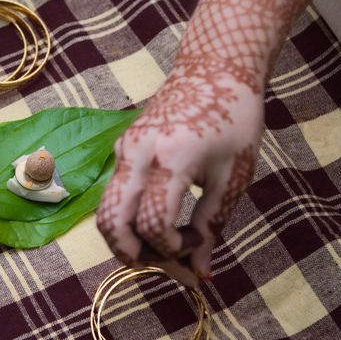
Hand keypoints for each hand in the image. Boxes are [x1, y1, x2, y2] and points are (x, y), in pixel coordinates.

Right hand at [97, 54, 261, 286]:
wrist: (215, 67)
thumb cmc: (234, 118)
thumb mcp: (233, 175)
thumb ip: (213, 223)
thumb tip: (200, 272)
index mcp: (171, 158)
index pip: (153, 222)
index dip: (173, 248)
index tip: (197, 243)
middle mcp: (137, 153)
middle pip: (112, 222)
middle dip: (133, 256)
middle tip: (165, 266)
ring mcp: (124, 149)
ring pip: (106, 212)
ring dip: (128, 241)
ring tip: (163, 250)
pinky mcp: (122, 149)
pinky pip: (115, 195)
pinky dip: (130, 220)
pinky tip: (161, 224)